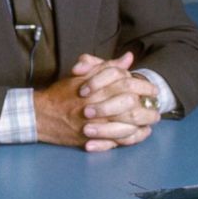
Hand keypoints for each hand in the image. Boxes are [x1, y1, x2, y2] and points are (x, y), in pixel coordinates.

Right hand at [34, 52, 159, 150]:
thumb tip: (128, 58)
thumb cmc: (62, 94)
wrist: (42, 115)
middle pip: (132, 105)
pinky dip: (133, 137)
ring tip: (152, 119)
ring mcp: (96, 124)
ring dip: (144, 122)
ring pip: (128, 124)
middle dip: (148, 105)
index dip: (144, 86)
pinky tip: (141, 132)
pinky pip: (119, 140)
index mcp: (97, 87)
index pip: (127, 83)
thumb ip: (107, 67)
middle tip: (156, 105)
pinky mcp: (94, 139)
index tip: (152, 89)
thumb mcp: (84, 75)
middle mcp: (98, 105)